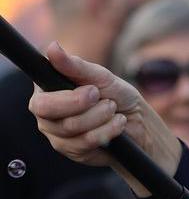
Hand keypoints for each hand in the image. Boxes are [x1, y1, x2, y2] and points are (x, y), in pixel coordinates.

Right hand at [27, 43, 181, 190]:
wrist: (137, 121)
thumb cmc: (115, 94)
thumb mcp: (100, 76)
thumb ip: (75, 65)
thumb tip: (52, 47)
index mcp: (46, 92)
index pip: (41, 100)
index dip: (68, 98)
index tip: (93, 90)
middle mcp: (45, 115)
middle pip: (50, 116)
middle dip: (85, 107)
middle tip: (107, 101)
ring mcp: (57, 135)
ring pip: (72, 128)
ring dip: (102, 117)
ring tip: (113, 110)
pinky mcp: (72, 151)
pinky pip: (87, 142)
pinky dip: (108, 130)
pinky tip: (117, 124)